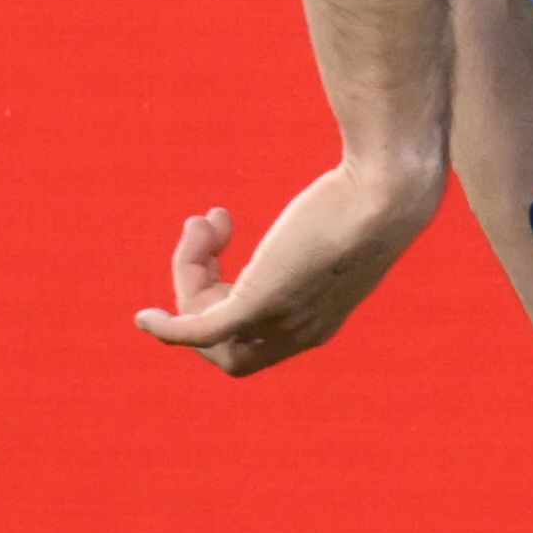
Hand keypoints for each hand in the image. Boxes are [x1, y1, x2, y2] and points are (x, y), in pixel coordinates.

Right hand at [133, 156, 442, 375]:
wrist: (388, 191)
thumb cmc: (372, 197)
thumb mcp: (341, 232)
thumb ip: (318, 243)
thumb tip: (319, 212)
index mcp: (318, 326)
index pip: (250, 341)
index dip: (221, 306)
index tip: (217, 250)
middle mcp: (300, 333)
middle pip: (222, 338)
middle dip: (198, 288)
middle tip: (207, 227)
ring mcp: (280, 320)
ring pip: (205, 324)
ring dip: (188, 274)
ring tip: (204, 222)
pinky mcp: (261, 300)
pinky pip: (197, 331)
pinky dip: (167, 329)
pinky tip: (144, 319)